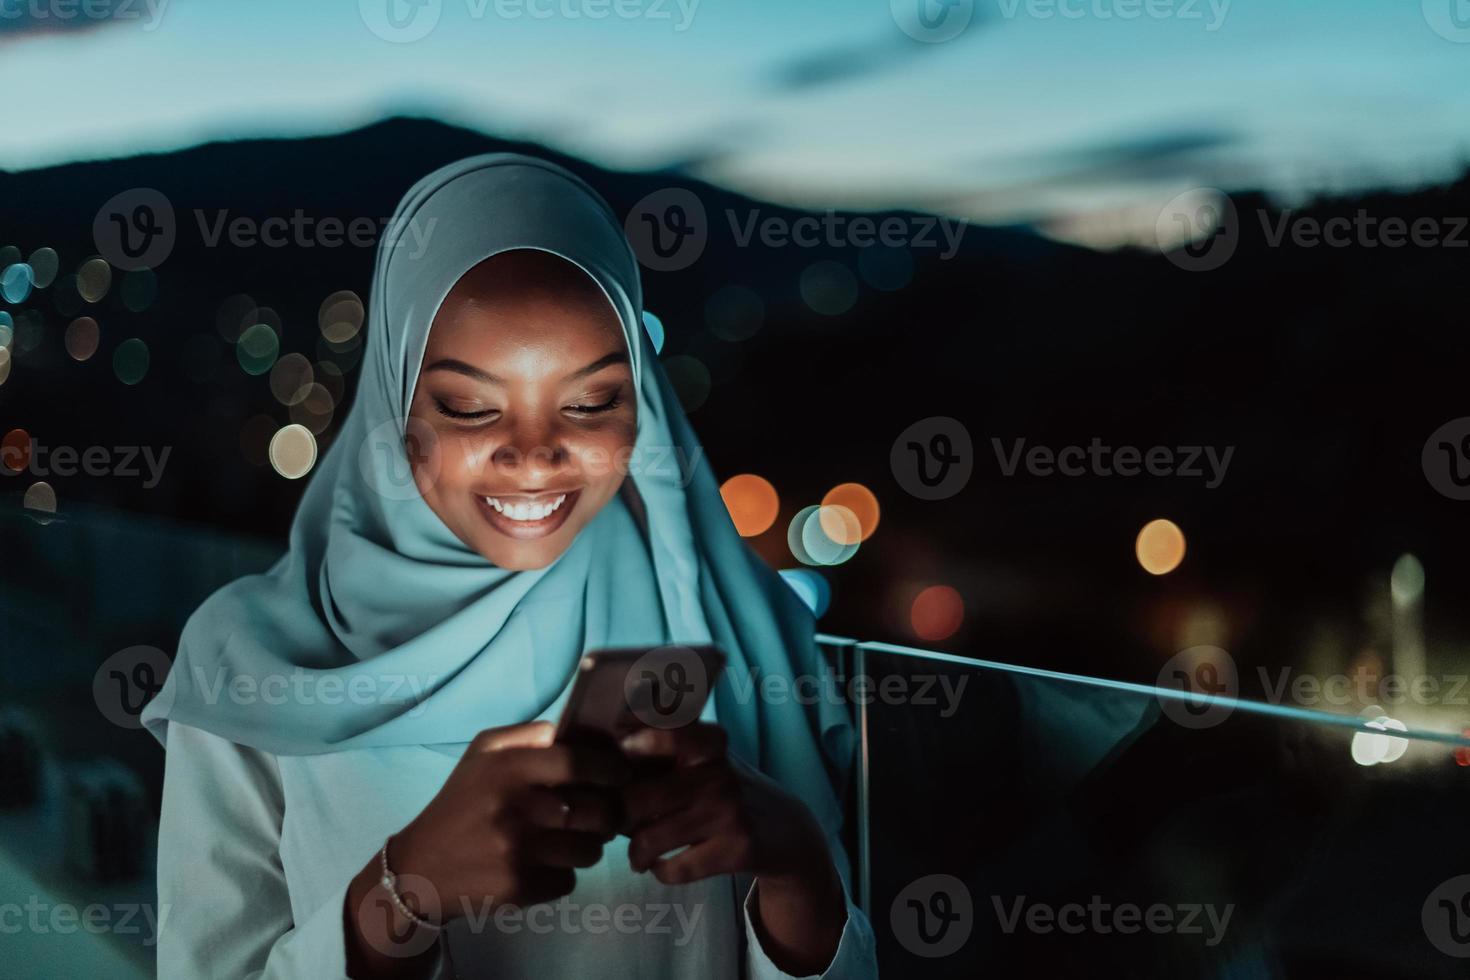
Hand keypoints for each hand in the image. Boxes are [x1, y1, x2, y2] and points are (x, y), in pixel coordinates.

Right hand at [345, 721, 628, 977]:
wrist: (422, 868)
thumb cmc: (462, 802)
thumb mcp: (482, 753)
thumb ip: (528, 734)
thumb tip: (571, 731)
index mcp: (510, 768)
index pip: (583, 763)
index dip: (612, 769)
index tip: (621, 775)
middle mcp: (518, 809)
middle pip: (600, 812)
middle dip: (607, 814)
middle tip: (597, 814)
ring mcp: (520, 852)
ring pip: (591, 851)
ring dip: (587, 847)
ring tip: (566, 840)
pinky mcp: (521, 888)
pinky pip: (569, 881)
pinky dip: (562, 875)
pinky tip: (541, 865)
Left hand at [620, 723, 846, 974]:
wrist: (787, 831)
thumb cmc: (727, 791)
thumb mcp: (708, 759)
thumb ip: (666, 749)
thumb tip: (606, 745)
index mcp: (711, 745)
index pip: (670, 732)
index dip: (637, 741)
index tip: (622, 751)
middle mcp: (721, 774)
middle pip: (639, 797)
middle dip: (621, 817)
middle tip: (623, 825)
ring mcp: (731, 812)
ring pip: (650, 838)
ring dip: (636, 853)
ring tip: (638, 855)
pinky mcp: (739, 850)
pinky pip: (675, 869)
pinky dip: (660, 872)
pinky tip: (664, 866)